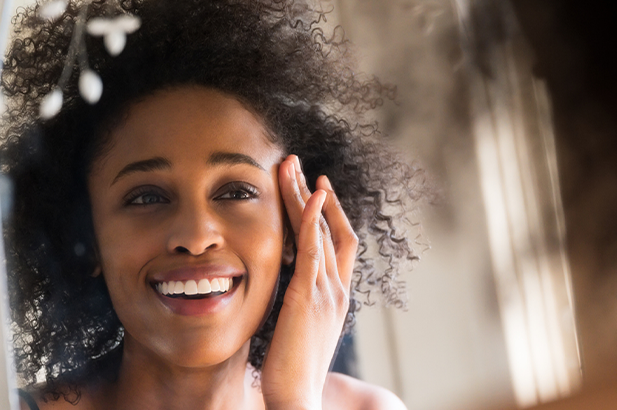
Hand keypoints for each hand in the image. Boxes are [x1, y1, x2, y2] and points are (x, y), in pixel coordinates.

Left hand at [261, 155, 357, 409]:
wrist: (297, 399)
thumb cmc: (291, 376)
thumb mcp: (297, 334)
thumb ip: (294, 309)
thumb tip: (278, 297)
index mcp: (336, 299)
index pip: (336, 246)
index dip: (327, 215)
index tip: (313, 191)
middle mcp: (338, 290)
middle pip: (334, 229)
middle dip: (317, 195)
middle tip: (299, 165)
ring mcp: (327, 291)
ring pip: (321, 231)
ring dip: (306, 195)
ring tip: (291, 166)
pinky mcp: (310, 295)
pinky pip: (314, 247)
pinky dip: (314, 218)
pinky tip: (310, 194)